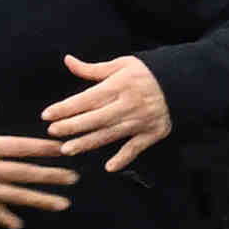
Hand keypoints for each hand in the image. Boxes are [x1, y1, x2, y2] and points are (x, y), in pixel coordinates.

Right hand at [0, 97, 75, 224]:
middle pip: (23, 172)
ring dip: (40, 200)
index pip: (19, 147)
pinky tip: (19, 225)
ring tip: (63, 204)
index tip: (63, 149)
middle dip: (50, 176)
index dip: (42, 148)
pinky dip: (4, 218)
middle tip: (73, 178)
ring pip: (15, 195)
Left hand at [38, 50, 176, 166]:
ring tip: (68, 150)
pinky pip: (136, 148)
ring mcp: (141, 121)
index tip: (47, 115)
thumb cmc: (146, 73)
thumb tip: (67, 60)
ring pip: (110, 134)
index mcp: (119, 85)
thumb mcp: (120, 65)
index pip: (86, 98)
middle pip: (95, 118)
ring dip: (88, 143)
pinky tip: (109, 167)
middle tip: (52, 132)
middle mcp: (128, 104)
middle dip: (72, 126)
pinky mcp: (153, 133)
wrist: (182, 83)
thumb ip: (92, 69)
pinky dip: (124, 158)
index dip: (65, 107)